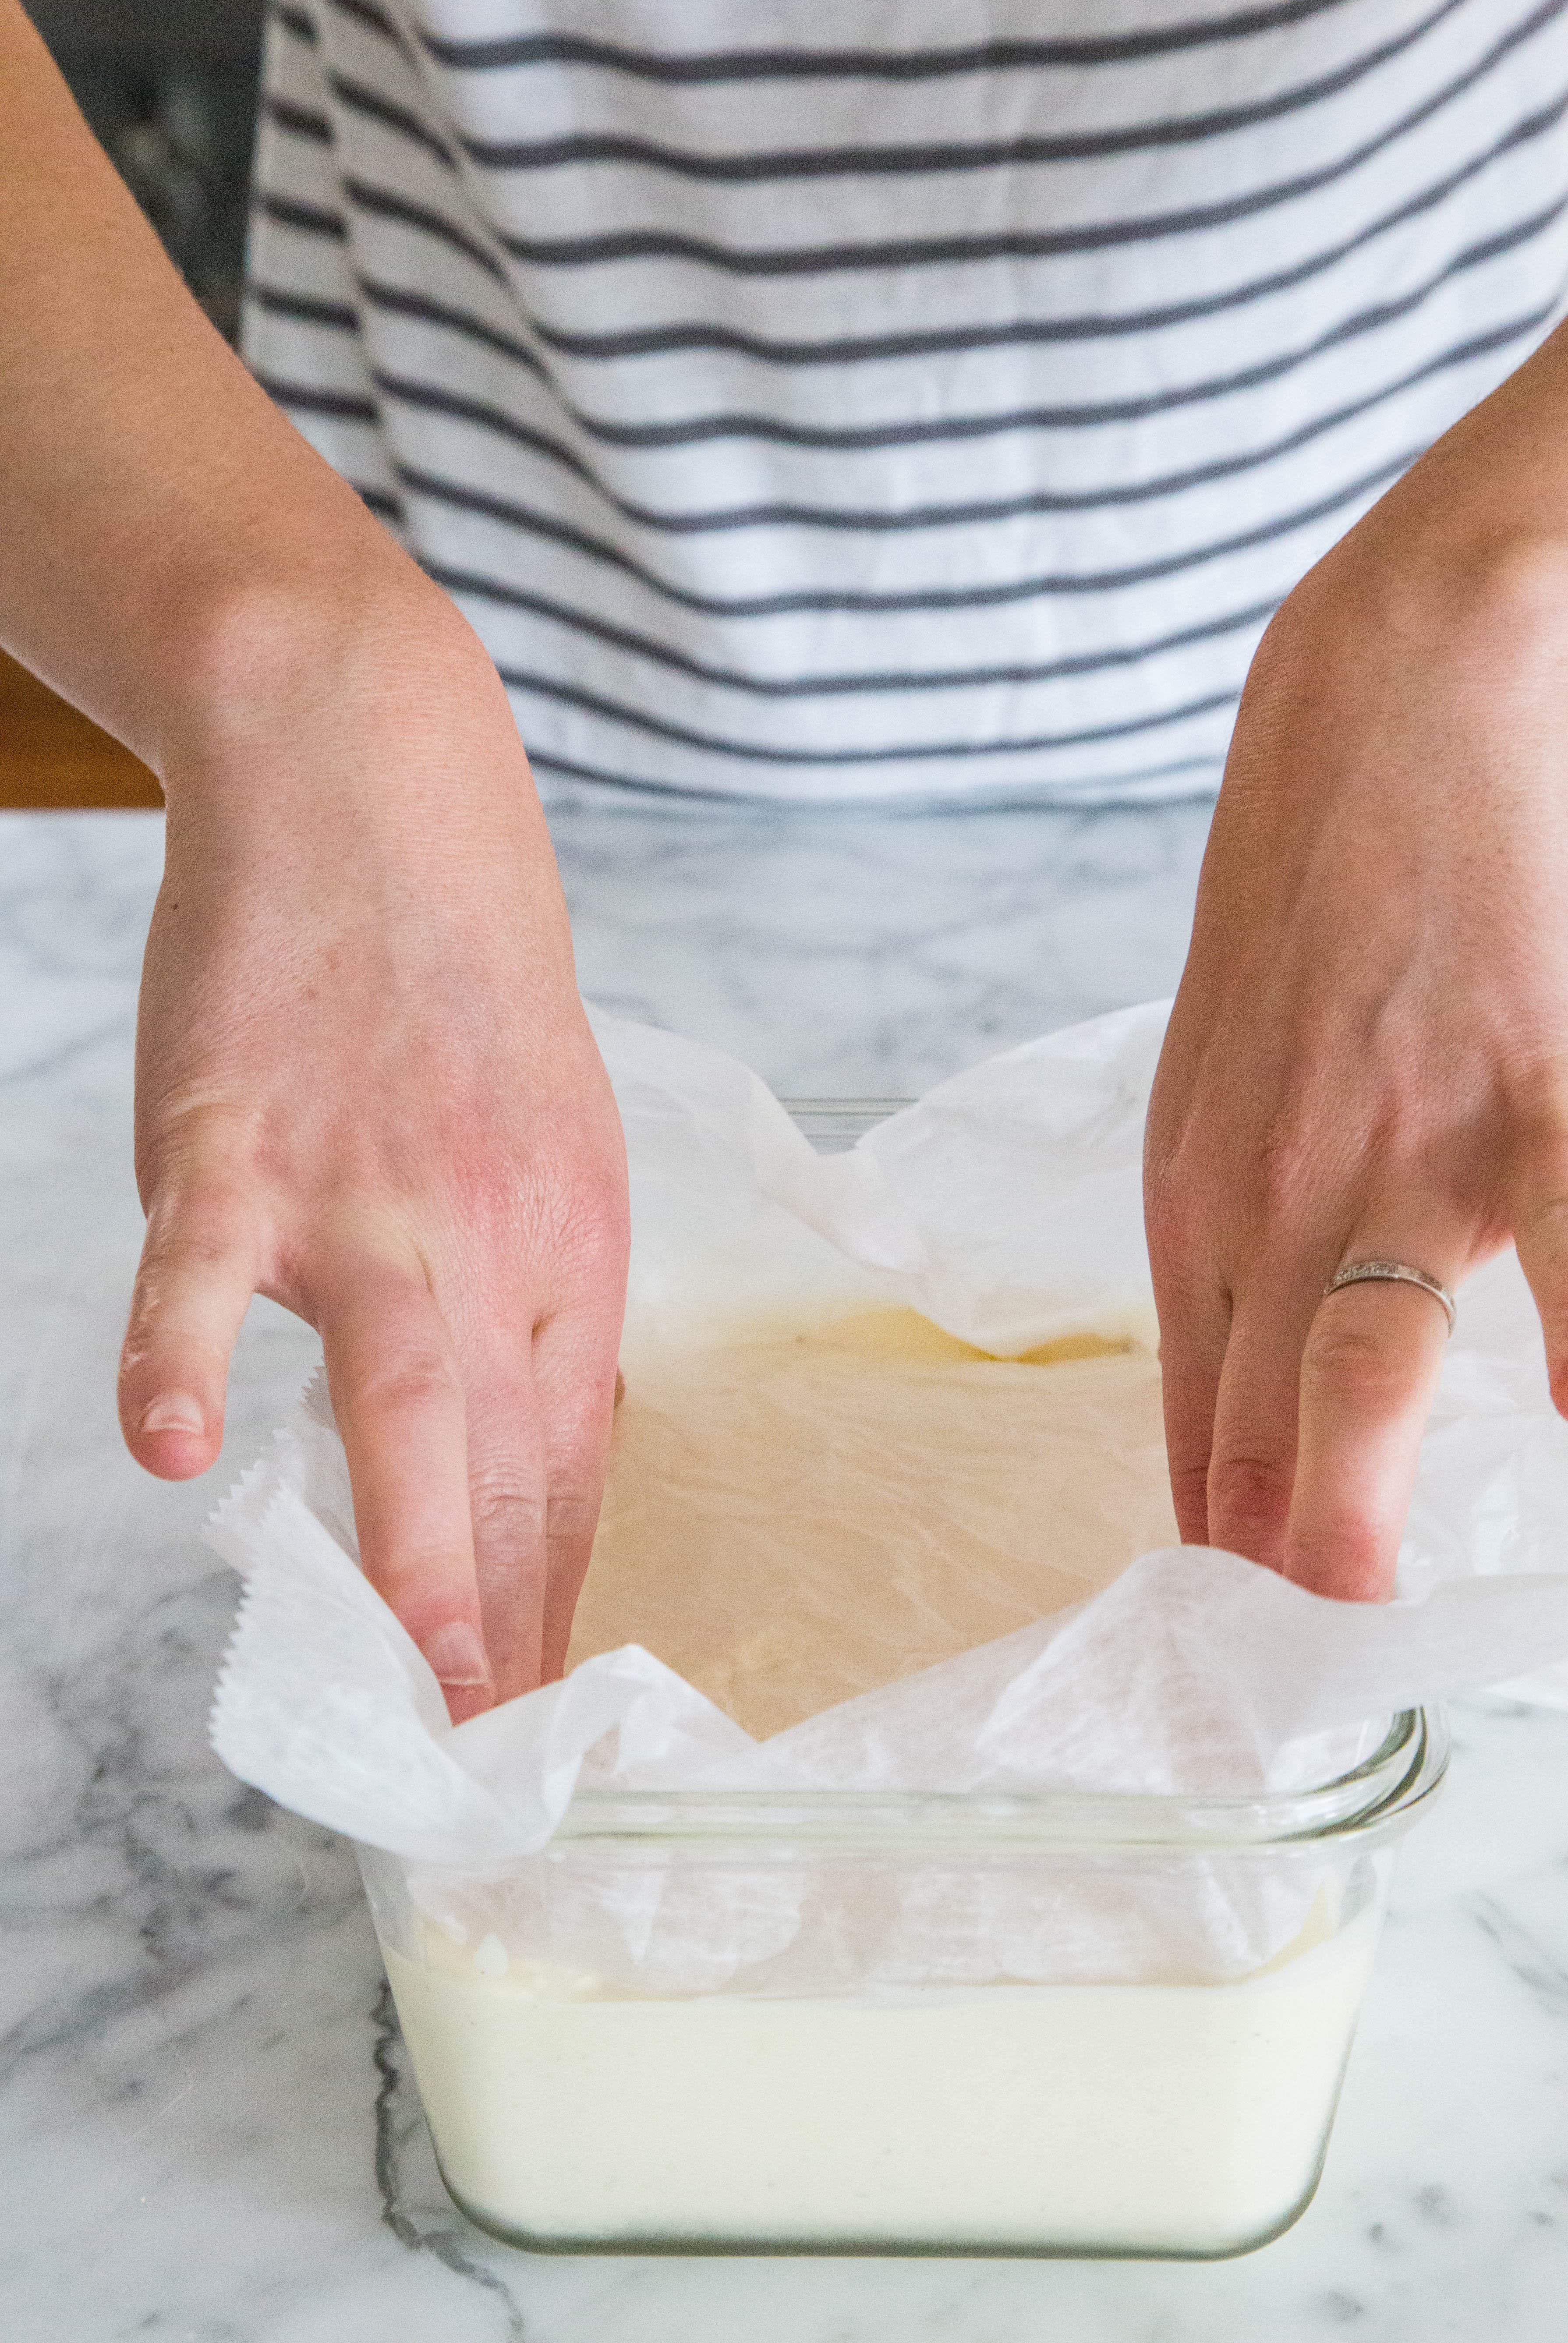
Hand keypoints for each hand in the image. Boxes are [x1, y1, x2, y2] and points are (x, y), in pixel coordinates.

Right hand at [116, 593, 627, 1716]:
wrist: (378, 793)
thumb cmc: (463, 981)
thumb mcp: (553, 1139)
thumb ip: (534, 1291)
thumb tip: (529, 1435)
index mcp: (570, 1245)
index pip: (574, 1462)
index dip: (557, 1596)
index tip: (544, 1709)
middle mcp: (491, 1237)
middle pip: (510, 1457)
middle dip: (508, 1617)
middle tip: (505, 1755)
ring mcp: (362, 1194)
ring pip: (399, 1391)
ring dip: (415, 1538)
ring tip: (423, 1670)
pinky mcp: (236, 1144)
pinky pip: (205, 1269)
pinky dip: (178, 1353)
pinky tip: (163, 1450)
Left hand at [1146, 334, 1567, 1598]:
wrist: (1377, 689)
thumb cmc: (1309, 908)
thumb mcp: (1223, 1091)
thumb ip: (1243, 1252)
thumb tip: (1253, 1414)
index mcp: (1205, 1199)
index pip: (1198, 1420)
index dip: (1216, 1551)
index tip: (1228, 1661)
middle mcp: (1275, 1188)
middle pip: (1257, 1420)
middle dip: (1273, 1574)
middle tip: (1278, 1697)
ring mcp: (1397, 1141)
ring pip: (1363, 1364)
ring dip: (1361, 1504)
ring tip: (1366, 1629)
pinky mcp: (1527, 1078)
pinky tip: (1558, 1411)